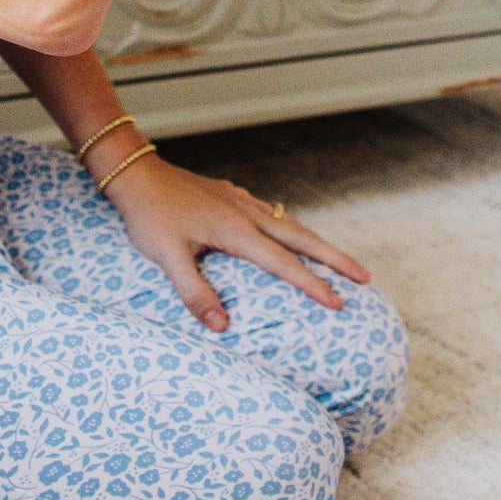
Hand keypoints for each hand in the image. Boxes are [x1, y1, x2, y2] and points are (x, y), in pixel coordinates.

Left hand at [94, 146, 370, 330]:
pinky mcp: (232, 196)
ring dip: (317, 243)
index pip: (283, 263)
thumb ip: (194, 292)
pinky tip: (288, 234)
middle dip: (335, 258)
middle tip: (365, 277)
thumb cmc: (149, 216)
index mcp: (236, 230)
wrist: (136, 172)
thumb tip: (223, 327)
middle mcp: (247, 213)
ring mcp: (241, 201)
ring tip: (339, 260)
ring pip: (290, 223)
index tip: (339, 303)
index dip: (313, 284)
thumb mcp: (167, 257)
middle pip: (302, 237)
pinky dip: (292, 228)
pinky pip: (273, 214)